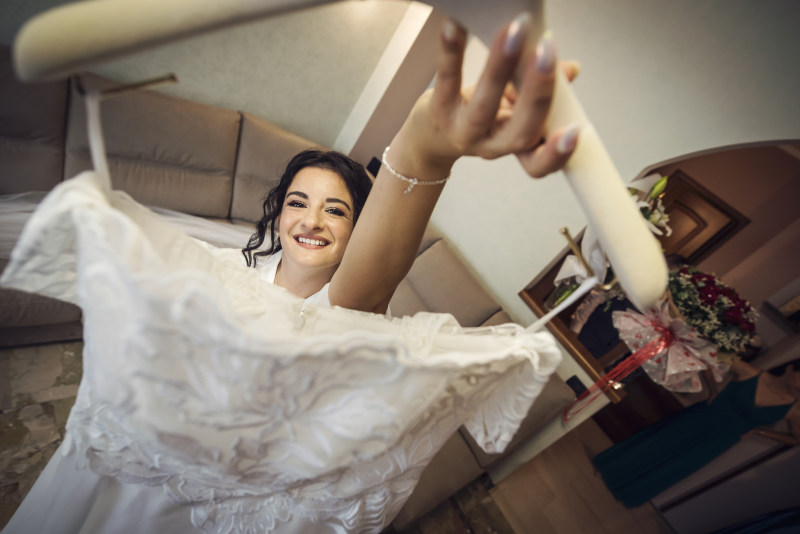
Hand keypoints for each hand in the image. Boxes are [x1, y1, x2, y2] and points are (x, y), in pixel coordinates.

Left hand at [390, 15, 579, 181]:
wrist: (431, 136)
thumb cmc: (479, 117)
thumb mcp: (514, 107)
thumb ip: (540, 88)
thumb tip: (569, 69)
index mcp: (516, 146)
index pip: (539, 164)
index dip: (557, 154)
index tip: (575, 130)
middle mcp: (491, 145)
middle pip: (519, 131)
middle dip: (537, 92)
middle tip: (546, 53)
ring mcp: (463, 131)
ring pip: (483, 105)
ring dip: (500, 65)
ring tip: (512, 32)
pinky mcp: (437, 111)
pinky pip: (446, 80)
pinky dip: (451, 51)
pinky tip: (453, 27)